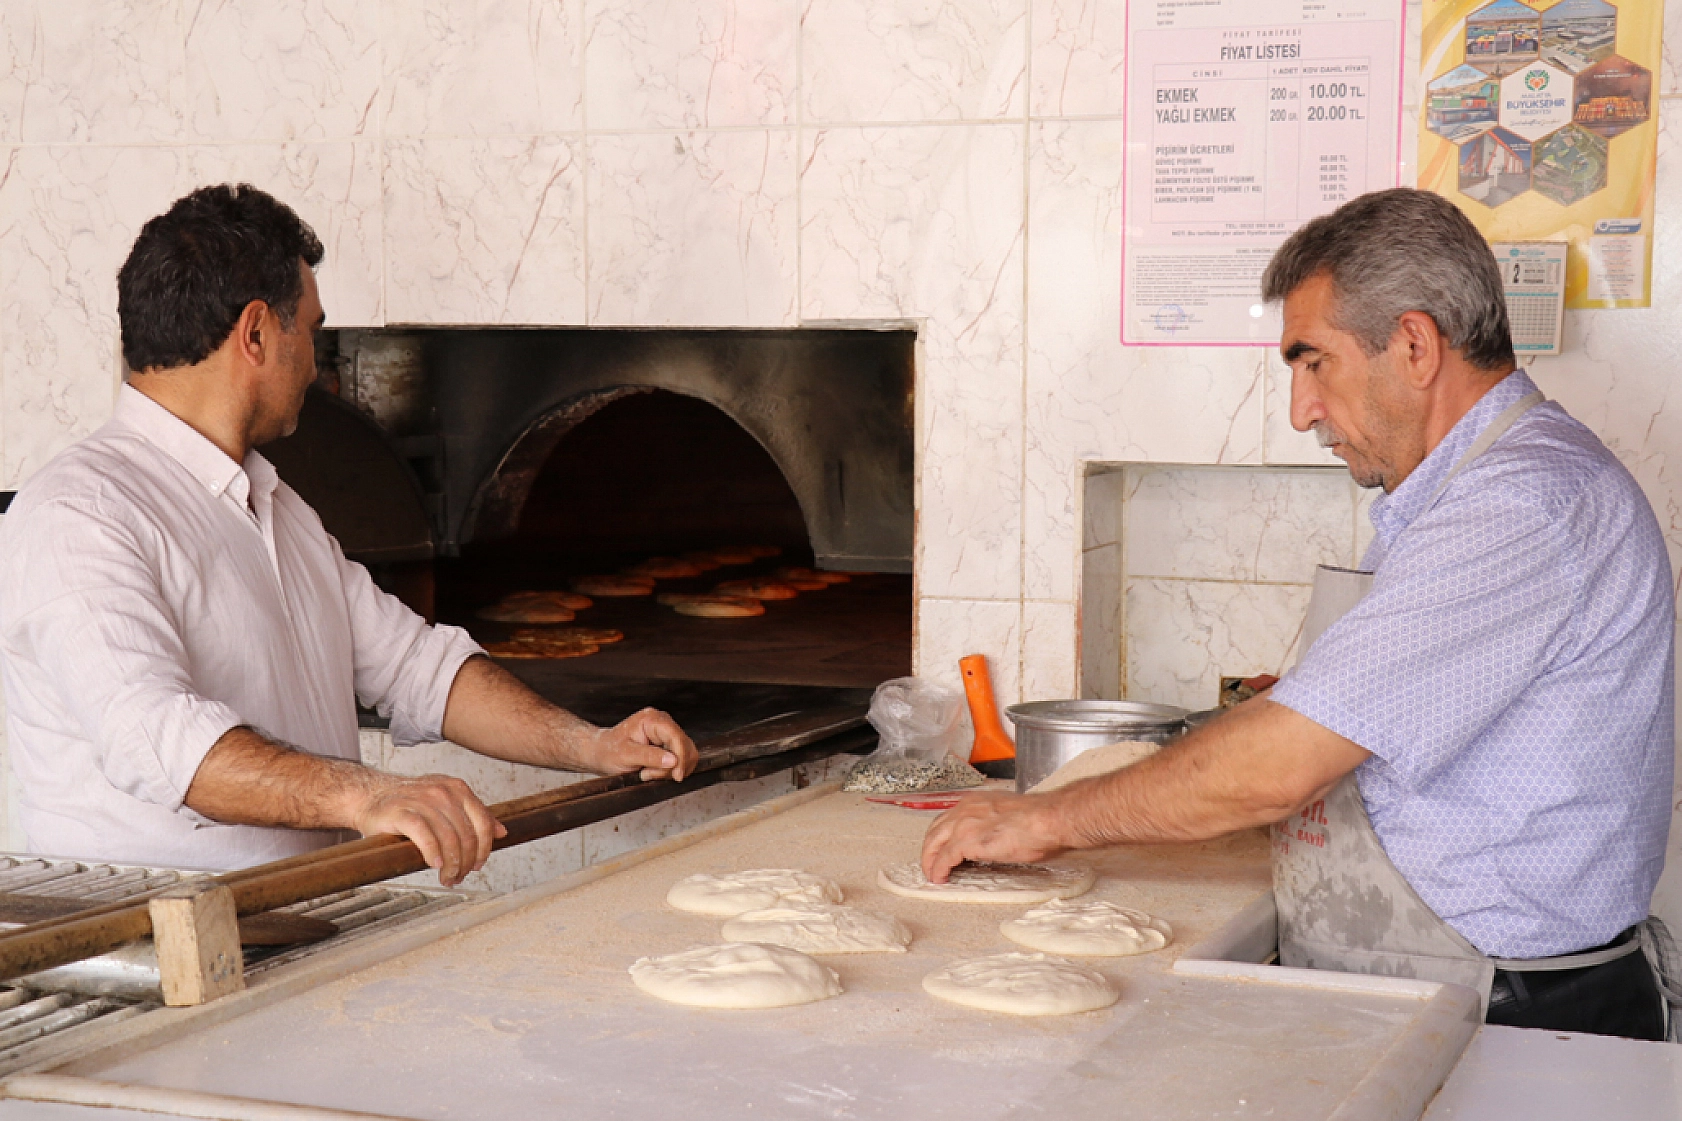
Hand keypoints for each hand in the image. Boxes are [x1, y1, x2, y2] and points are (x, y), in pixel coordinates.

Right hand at [350, 772, 506, 887]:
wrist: (370, 796)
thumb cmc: (409, 804)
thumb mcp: (446, 803)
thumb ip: (474, 815)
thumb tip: (502, 832)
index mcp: (458, 789)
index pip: (482, 823)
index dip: (483, 849)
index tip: (477, 865)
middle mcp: (443, 792)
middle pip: (466, 835)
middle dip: (466, 862)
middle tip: (458, 877)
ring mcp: (422, 800)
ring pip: (448, 839)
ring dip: (451, 865)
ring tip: (447, 878)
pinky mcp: (402, 812)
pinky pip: (425, 836)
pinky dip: (433, 853)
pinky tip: (434, 865)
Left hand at [586, 708, 697, 781]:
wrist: (600, 752)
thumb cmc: (608, 751)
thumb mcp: (626, 755)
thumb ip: (650, 757)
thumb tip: (674, 760)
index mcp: (652, 720)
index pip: (676, 737)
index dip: (681, 757)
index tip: (677, 776)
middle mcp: (662, 722)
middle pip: (684, 746)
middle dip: (671, 766)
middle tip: (648, 774)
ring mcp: (666, 732)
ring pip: (684, 754)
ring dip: (669, 770)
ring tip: (647, 773)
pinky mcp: (667, 743)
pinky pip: (679, 759)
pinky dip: (668, 770)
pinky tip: (652, 771)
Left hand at [920, 790, 1067, 883]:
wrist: (1047, 819)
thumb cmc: (1040, 819)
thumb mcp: (1008, 816)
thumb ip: (994, 825)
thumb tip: (996, 840)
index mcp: (976, 802)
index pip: (949, 819)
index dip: (943, 836)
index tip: (942, 848)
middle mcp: (965, 809)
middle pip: (935, 830)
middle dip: (930, 848)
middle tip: (931, 863)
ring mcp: (963, 824)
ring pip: (934, 843)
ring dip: (930, 860)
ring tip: (932, 874)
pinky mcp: (965, 841)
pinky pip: (944, 858)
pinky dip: (938, 869)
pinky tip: (940, 878)